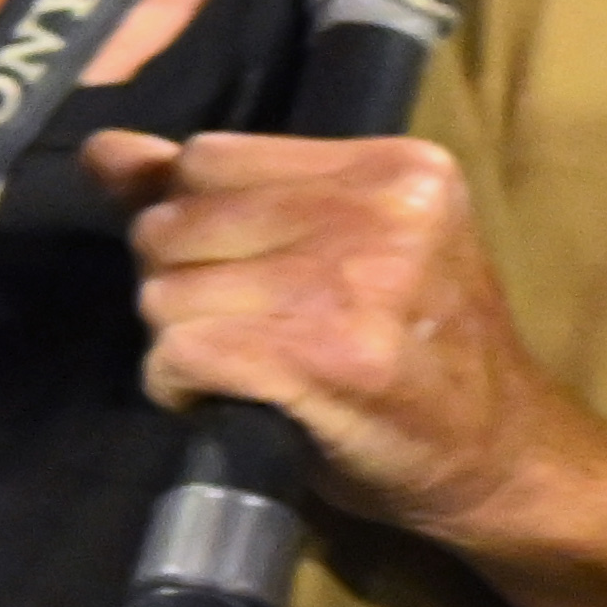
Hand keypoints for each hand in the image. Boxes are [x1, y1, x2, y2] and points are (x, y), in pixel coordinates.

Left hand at [82, 126, 606, 606]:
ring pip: (166, 291)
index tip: (236, 269)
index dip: (192, 220)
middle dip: (178, 282)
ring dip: (177, 339)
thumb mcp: (340, 247)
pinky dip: (176, 385)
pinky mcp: (321, 356)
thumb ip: (223, 194)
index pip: (208, 158)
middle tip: (239, 327)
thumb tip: (105, 152)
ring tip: (239, 365)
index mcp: (393, 166)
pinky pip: (179, 351)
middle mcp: (378, 210)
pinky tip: (222, 397)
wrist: (502, 454)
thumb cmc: (414, 351)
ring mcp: (353, 282)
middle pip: (175, 222)